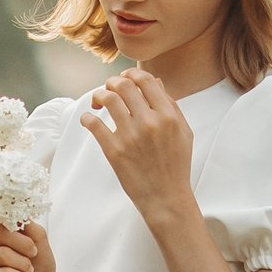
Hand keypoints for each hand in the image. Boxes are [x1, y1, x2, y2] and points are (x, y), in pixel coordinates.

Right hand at [0, 219, 54, 271]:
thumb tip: (17, 213)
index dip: (12, 218)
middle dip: (23, 244)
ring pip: (2, 254)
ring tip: (28, 270)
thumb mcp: (40, 242)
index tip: (25, 227)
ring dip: (23, 263)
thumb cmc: (39, 268)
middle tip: (33, 253)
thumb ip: (29, 226)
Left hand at [76, 69, 193, 227]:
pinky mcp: (114, 151)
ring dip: (99, 95)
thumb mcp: (183, 132)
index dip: (132, 73)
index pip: (146, 79)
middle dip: (112, 82)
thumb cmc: (176, 165)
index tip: (125, 79)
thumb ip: (171, 105)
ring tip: (98, 103)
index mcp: (168, 115)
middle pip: (124, 84)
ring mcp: (130, 136)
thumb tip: (155, 82)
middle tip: (109, 89)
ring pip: (108, 99)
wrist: (166, 197)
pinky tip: (89, 119)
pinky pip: (94, 125)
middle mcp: (149, 122)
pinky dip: (87, 118)